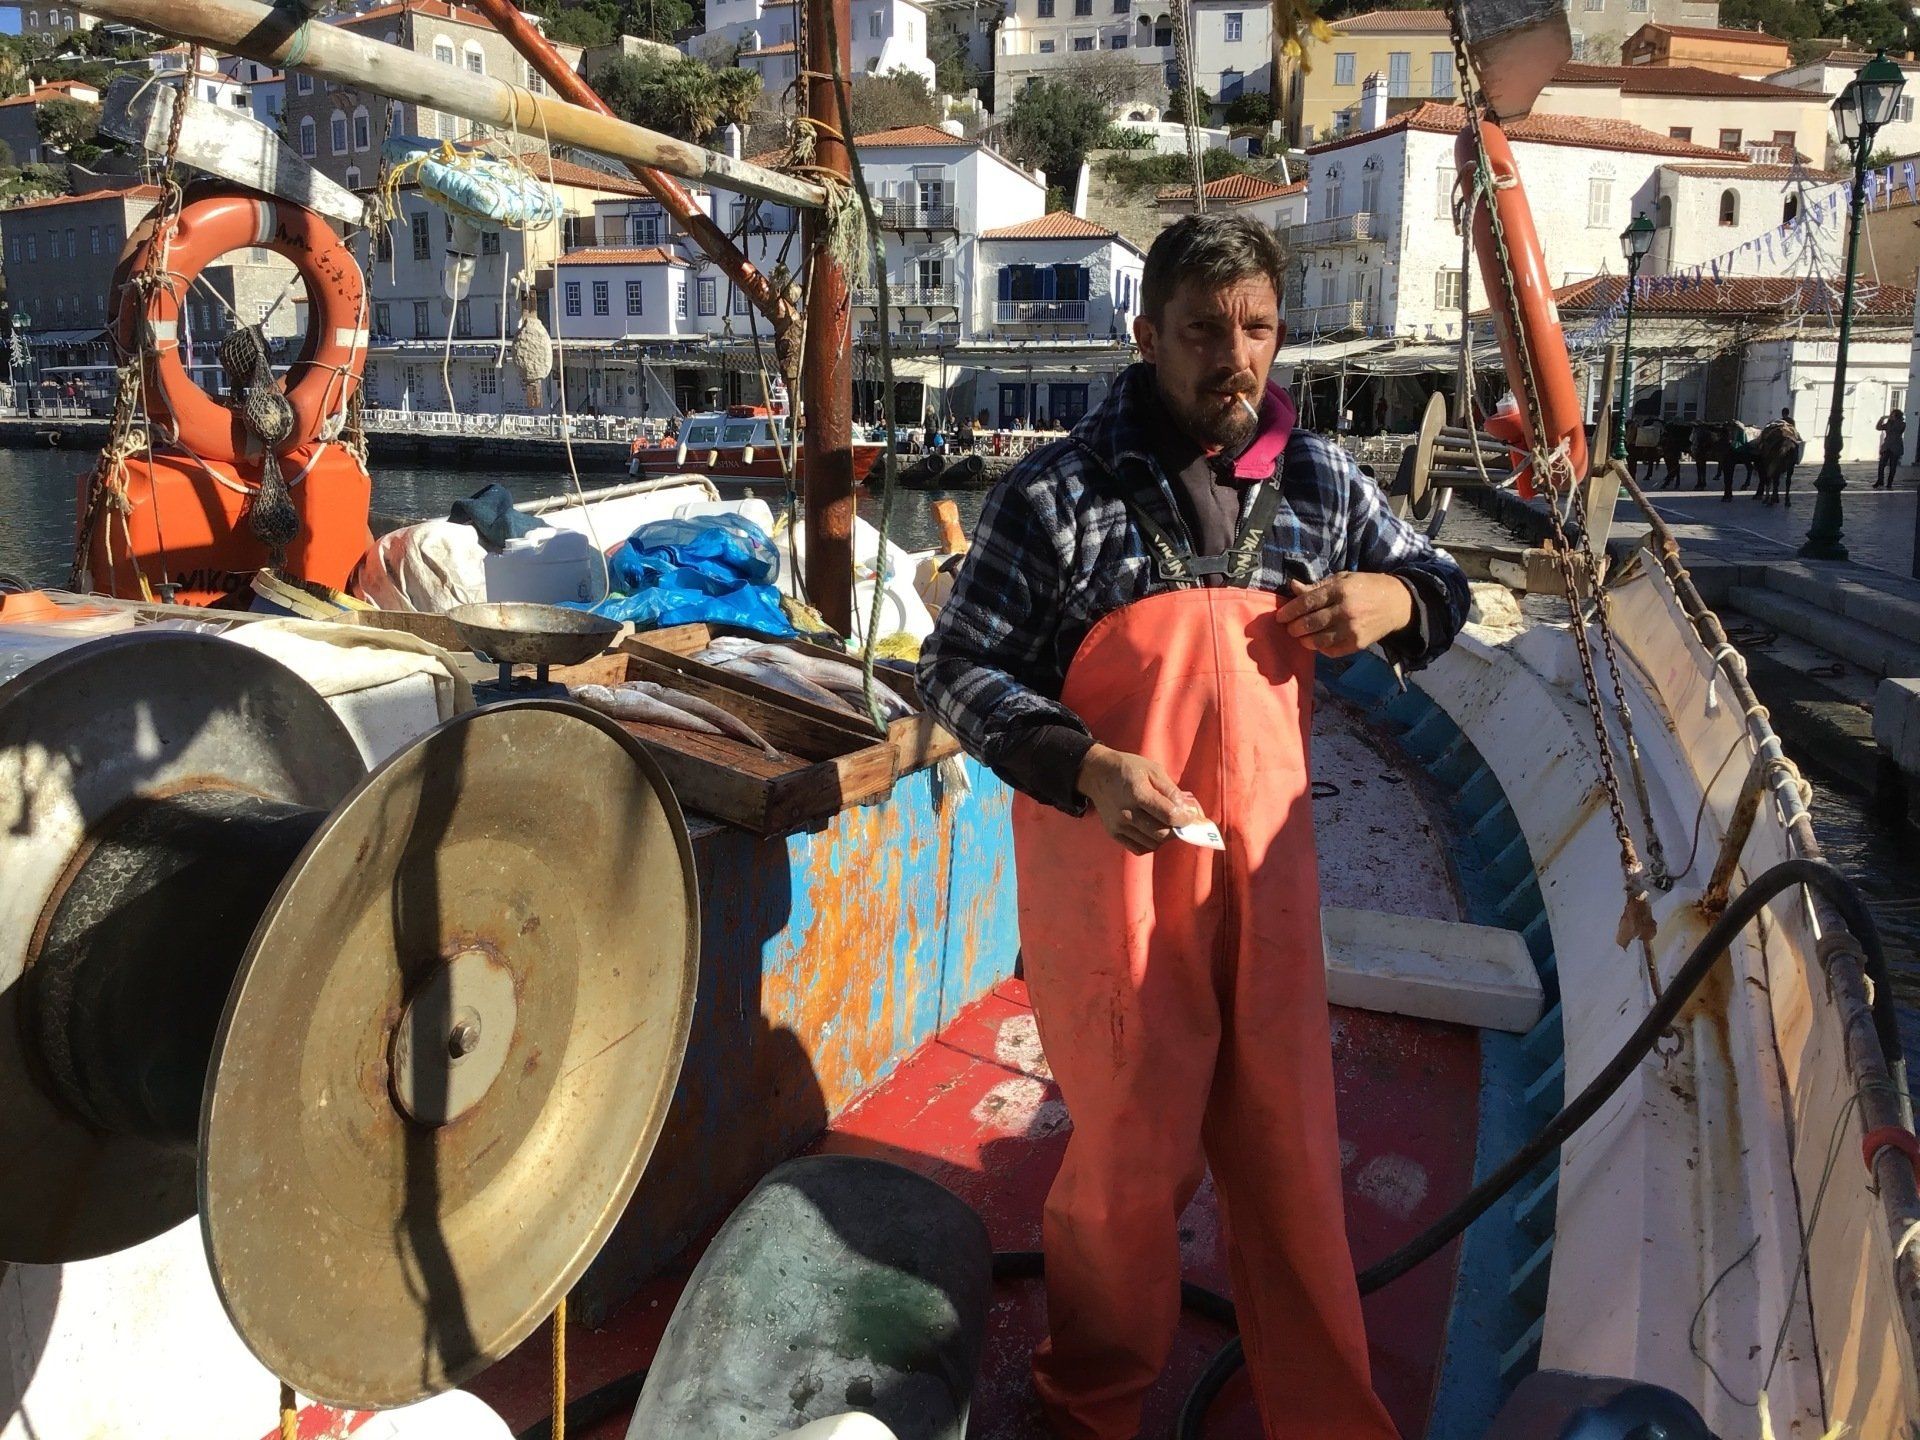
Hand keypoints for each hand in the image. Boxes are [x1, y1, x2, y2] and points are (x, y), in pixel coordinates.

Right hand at [1076, 744, 1199, 854]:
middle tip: (1180, 822)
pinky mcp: (1114, 833)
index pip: (1169, 815)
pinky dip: (1151, 843)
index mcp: (1138, 793)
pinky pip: (1139, 849)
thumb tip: (1188, 811)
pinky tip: (1153, 831)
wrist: (1097, 774)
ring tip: (1166, 824)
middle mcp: (1127, 813)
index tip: (1190, 816)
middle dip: (1177, 830)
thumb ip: (1171, 791)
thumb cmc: (1129, 768)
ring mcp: (1119, 825)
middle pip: (1162, 833)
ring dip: (1165, 837)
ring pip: (1152, 843)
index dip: (1185, 819)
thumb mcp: (1153, 770)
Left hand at [1276, 573, 1414, 656]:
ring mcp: (1352, 629)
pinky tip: (1318, 643)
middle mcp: (1345, 610)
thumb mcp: (1343, 579)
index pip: (1307, 602)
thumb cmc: (1366, 587)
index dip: (1289, 611)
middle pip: (1309, 623)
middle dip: (1294, 627)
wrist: (1397, 604)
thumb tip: (1292, 587)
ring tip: (1301, 636)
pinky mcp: (1357, 644)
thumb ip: (1317, 586)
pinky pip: (1331, 651)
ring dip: (1304, 640)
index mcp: (1340, 590)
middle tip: (1289, 628)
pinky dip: (1320, 649)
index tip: (1280, 617)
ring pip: (1318, 640)